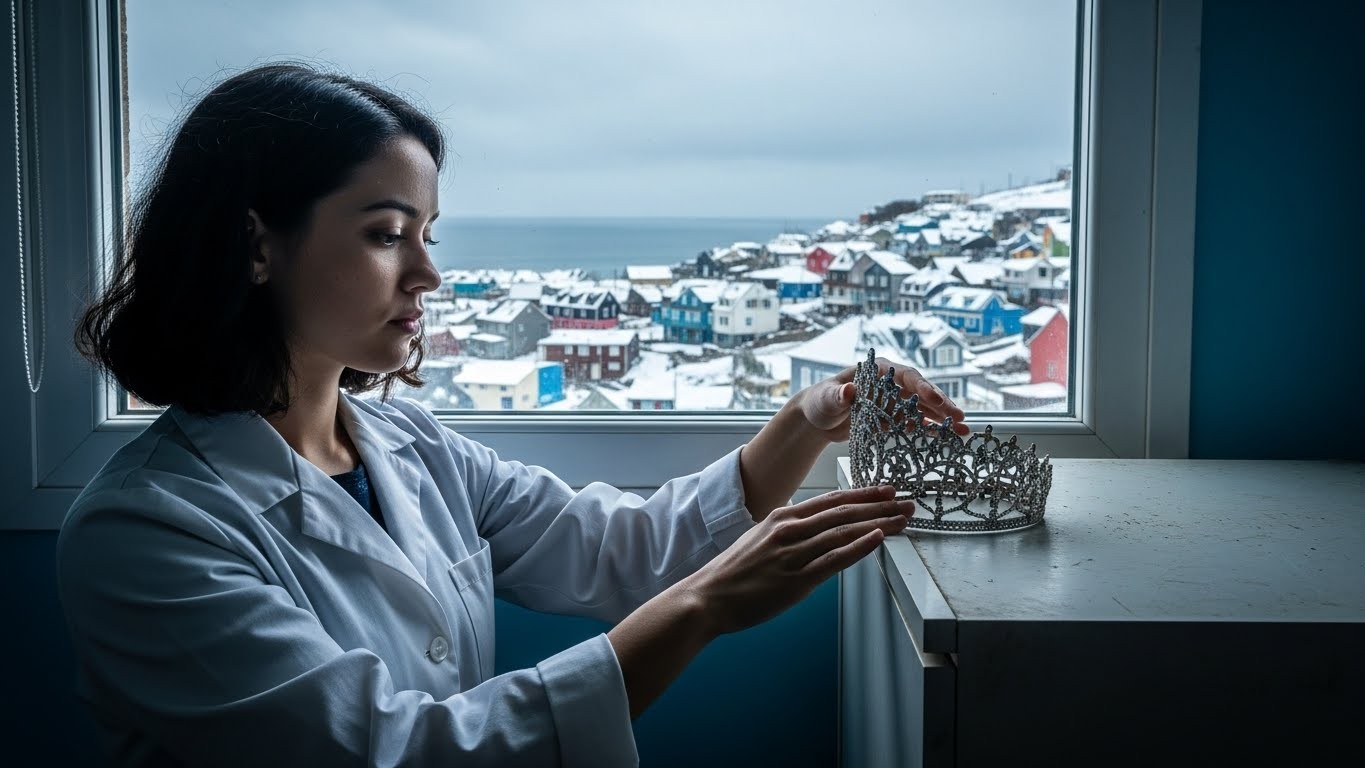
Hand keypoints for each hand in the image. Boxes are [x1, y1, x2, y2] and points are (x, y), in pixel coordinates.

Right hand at [679, 485, 910, 635]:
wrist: (708, 597)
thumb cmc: (734, 572)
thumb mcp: (760, 537)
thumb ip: (786, 529)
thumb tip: (810, 524)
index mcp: (782, 517)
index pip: (831, 500)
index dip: (863, 495)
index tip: (887, 491)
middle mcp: (790, 529)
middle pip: (844, 512)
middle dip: (880, 506)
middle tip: (907, 502)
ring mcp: (794, 554)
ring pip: (844, 532)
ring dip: (879, 523)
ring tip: (903, 519)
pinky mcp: (796, 580)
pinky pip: (833, 559)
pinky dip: (859, 547)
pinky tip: (879, 538)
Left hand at [796, 356, 970, 441]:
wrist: (817, 419)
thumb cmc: (820, 401)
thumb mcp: (827, 398)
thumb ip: (838, 395)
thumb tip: (849, 390)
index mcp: (879, 371)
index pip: (907, 376)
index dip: (923, 387)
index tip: (937, 400)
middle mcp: (891, 384)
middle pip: (921, 393)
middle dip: (941, 404)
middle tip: (959, 417)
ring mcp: (894, 402)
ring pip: (924, 409)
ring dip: (943, 419)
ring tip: (963, 430)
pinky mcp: (894, 419)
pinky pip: (916, 424)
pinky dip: (931, 430)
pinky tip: (949, 438)